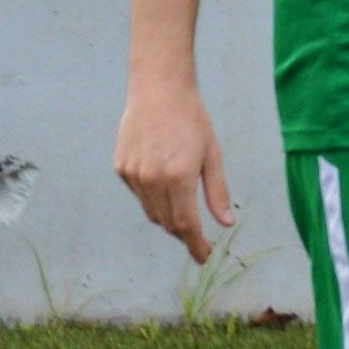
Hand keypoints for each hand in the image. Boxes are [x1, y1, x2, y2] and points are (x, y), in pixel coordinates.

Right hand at [115, 75, 235, 262]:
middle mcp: (152, 179)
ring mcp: (133, 174)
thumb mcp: (213, 155)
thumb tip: (227, 223)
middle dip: (184, 233)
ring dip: (168, 217)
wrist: (159, 92)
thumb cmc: (192, 121)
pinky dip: (152, 198)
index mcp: (178, 177)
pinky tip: (163, 183)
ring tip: (182, 207)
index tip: (204, 257)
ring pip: (151, 211)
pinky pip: (139, 195)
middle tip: (199, 236)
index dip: (196, 245)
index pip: (186, 224)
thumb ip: (218, 192)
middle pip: (167, 222)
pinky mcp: (121, 168)